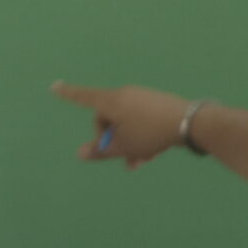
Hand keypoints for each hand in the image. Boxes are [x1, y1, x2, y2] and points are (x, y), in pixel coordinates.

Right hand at [51, 81, 193, 168]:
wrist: (193, 122)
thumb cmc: (150, 133)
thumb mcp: (123, 146)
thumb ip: (100, 150)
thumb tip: (80, 153)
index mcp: (111, 101)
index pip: (82, 97)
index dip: (68, 94)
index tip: (54, 86)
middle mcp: (124, 94)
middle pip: (108, 118)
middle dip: (113, 139)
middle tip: (124, 158)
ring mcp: (142, 97)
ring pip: (126, 122)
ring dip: (129, 142)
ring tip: (142, 160)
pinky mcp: (157, 102)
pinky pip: (140, 119)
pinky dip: (141, 135)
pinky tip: (153, 151)